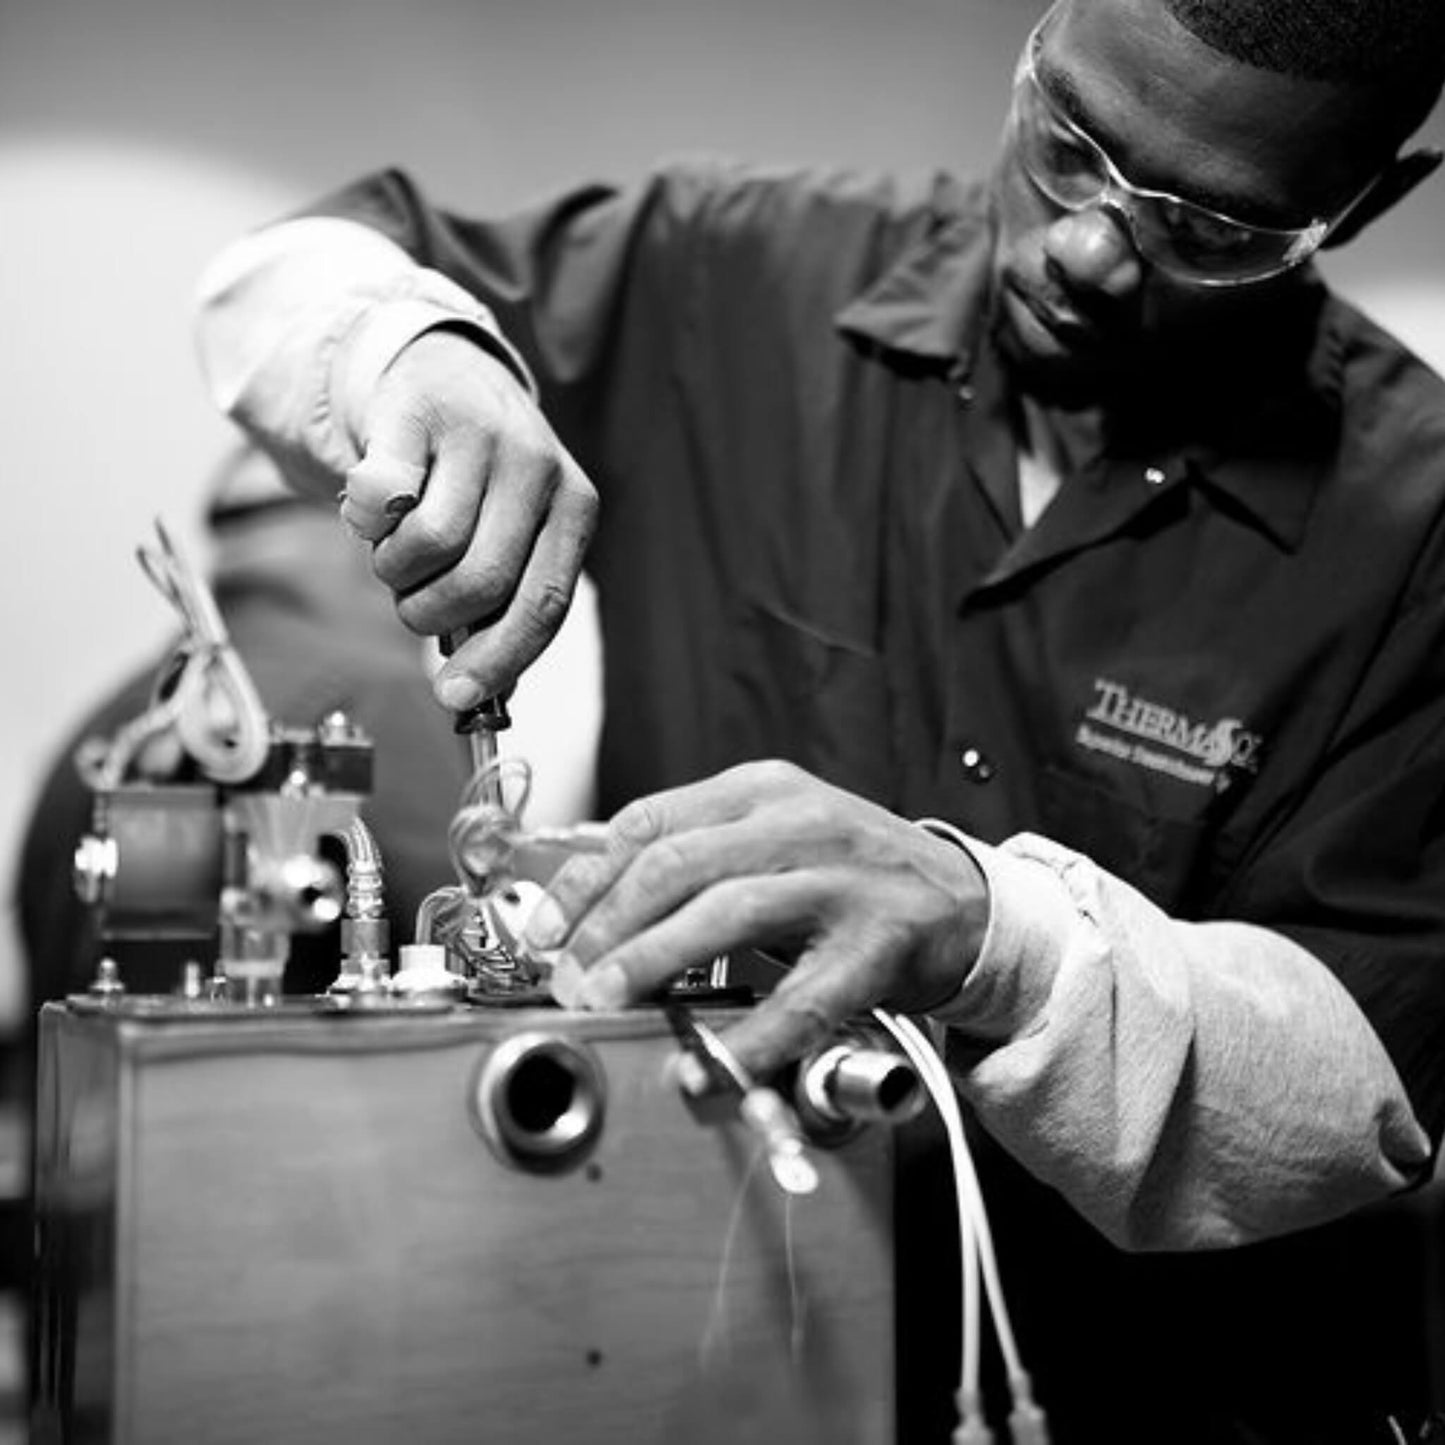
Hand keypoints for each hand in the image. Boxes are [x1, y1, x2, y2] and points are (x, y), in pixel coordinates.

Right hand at [341, 329, 597, 706]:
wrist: (445, 372)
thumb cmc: (479, 481)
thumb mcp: (515, 535)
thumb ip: (504, 605)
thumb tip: (475, 695)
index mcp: (575, 509)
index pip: (544, 603)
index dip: (499, 658)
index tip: (454, 697)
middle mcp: (538, 468)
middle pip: (482, 582)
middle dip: (432, 613)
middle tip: (414, 601)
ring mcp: (481, 434)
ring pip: (430, 545)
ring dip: (395, 571)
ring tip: (398, 551)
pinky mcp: (419, 411)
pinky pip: (381, 498)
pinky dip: (365, 523)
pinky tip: (374, 511)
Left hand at [522, 760, 990, 1078]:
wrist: (961, 901)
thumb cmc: (850, 870)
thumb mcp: (774, 832)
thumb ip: (697, 849)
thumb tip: (592, 891)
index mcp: (762, 789)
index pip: (651, 821)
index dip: (586, 878)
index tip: (545, 927)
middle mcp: (799, 822)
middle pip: (677, 864)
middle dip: (605, 924)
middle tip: (567, 975)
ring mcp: (840, 882)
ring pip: (726, 914)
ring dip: (652, 962)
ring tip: (607, 999)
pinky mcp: (875, 947)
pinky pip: (798, 999)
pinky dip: (743, 1038)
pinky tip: (702, 1066)